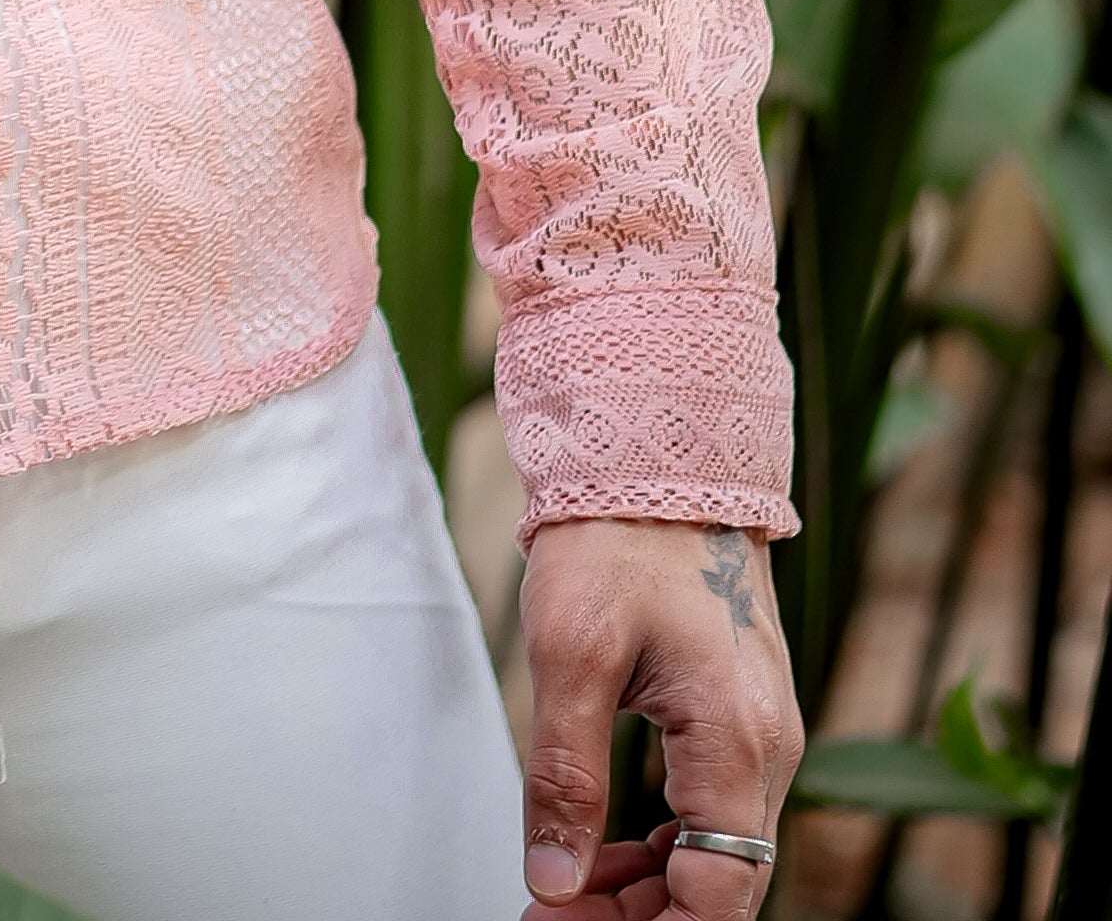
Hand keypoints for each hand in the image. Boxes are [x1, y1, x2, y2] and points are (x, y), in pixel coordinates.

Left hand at [518, 519, 799, 916]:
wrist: (658, 447)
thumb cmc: (616, 537)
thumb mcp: (571, 658)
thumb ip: (565, 778)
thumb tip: (552, 881)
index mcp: (740, 741)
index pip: (720, 897)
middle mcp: (770, 745)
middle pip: (725, 886)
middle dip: (638, 914)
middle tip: (551, 912)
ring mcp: (763, 728)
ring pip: (721, 853)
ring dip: (649, 884)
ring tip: (567, 890)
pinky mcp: (741, 711)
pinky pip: (716, 808)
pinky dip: (666, 840)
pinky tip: (607, 844)